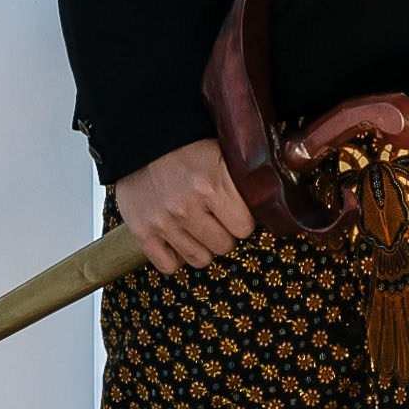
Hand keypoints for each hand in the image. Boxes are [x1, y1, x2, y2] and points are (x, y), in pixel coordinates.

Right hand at [116, 137, 253, 277]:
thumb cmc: (184, 149)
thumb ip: (241, 181)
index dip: (241, 219)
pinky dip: (175, 256)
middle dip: (223, 232)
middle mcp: (187, 205)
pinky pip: (169, 266)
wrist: (139, 142)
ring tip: (195, 225)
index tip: (234, 210)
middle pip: (224, 246)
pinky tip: (177, 237)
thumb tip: (269, 208)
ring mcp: (163, 221)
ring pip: (200, 259)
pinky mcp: (142, 232)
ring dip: (201, 246)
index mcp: (212, 182)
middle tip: (213, 216)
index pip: (244, 227)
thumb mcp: (220, 154)